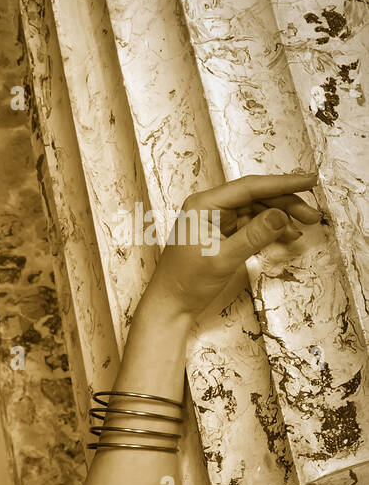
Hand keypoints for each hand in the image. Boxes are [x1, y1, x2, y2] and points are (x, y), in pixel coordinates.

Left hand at [142, 172, 321, 321]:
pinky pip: (252, 226)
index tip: (311, 179)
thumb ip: (253, 236)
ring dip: (281, 219)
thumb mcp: (222, 258)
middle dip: (286, 204)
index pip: (249, 187)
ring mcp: (216, 222)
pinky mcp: (222, 236)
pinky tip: (287, 237)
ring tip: (303, 230)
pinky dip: (270, 231)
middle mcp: (209, 208)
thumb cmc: (185, 282)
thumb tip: (281, 215)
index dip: (283, 183)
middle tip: (313, 216)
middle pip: (256, 197)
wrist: (170, 306)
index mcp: (203, 205)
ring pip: (257, 211)